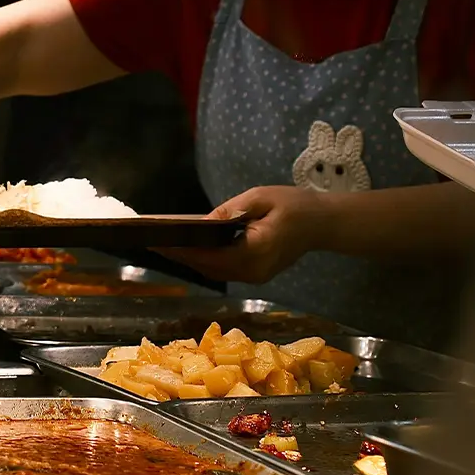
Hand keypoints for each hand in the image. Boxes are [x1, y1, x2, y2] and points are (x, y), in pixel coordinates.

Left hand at [161, 185, 328, 284]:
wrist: (324, 223)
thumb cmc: (296, 205)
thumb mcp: (262, 198)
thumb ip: (231, 211)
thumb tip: (202, 222)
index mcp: (255, 253)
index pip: (209, 255)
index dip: (181, 249)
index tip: (157, 241)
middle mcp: (252, 272)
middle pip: (207, 267)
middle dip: (178, 255)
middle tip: (150, 242)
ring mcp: (253, 276)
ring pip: (212, 271)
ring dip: (188, 259)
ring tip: (162, 244)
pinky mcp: (254, 274)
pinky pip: (222, 269)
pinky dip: (203, 260)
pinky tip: (186, 247)